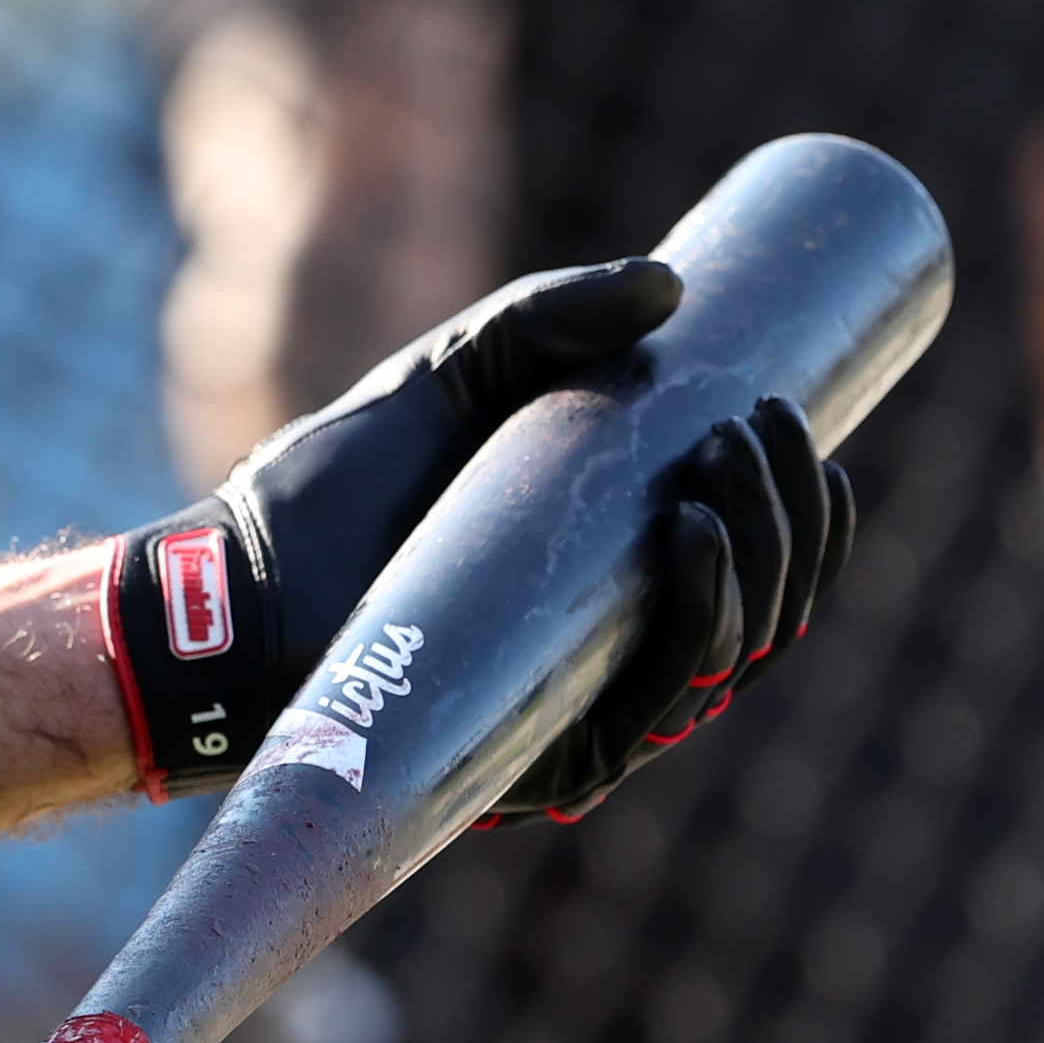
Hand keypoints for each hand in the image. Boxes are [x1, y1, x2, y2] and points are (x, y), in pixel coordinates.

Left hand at [102, 260, 855, 820]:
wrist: (237, 579)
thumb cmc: (341, 483)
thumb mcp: (456, 371)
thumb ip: (548, 317)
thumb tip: (671, 283)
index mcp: (619, 583)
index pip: (754, 567)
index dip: (806, 511)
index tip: (805, 424)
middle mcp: (616, 658)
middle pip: (762, 613)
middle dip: (788, 520)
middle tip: (762, 425)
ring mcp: (583, 713)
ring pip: (725, 659)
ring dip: (758, 560)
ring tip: (726, 463)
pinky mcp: (543, 759)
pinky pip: (652, 708)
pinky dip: (694, 623)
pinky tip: (693, 538)